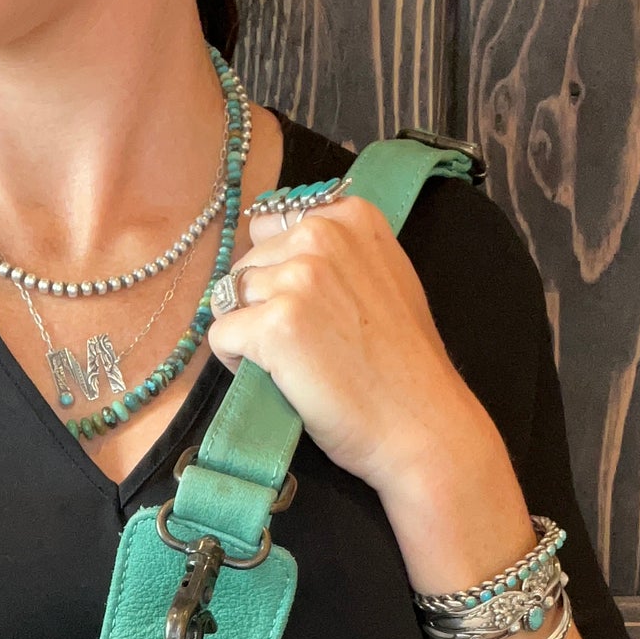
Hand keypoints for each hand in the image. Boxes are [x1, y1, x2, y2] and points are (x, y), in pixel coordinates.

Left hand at [205, 194, 501, 494]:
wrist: (419, 421)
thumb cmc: (403, 363)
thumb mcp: (386, 277)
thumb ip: (340, 253)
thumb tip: (282, 247)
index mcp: (352, 217)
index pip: (269, 225)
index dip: (274, 269)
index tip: (301, 304)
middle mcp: (323, 236)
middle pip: (247, 262)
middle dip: (258, 302)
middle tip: (300, 344)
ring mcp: (298, 279)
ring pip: (229, 297)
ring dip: (247, 331)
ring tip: (290, 362)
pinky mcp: (274, 325)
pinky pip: (220, 335)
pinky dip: (234, 360)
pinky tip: (274, 377)